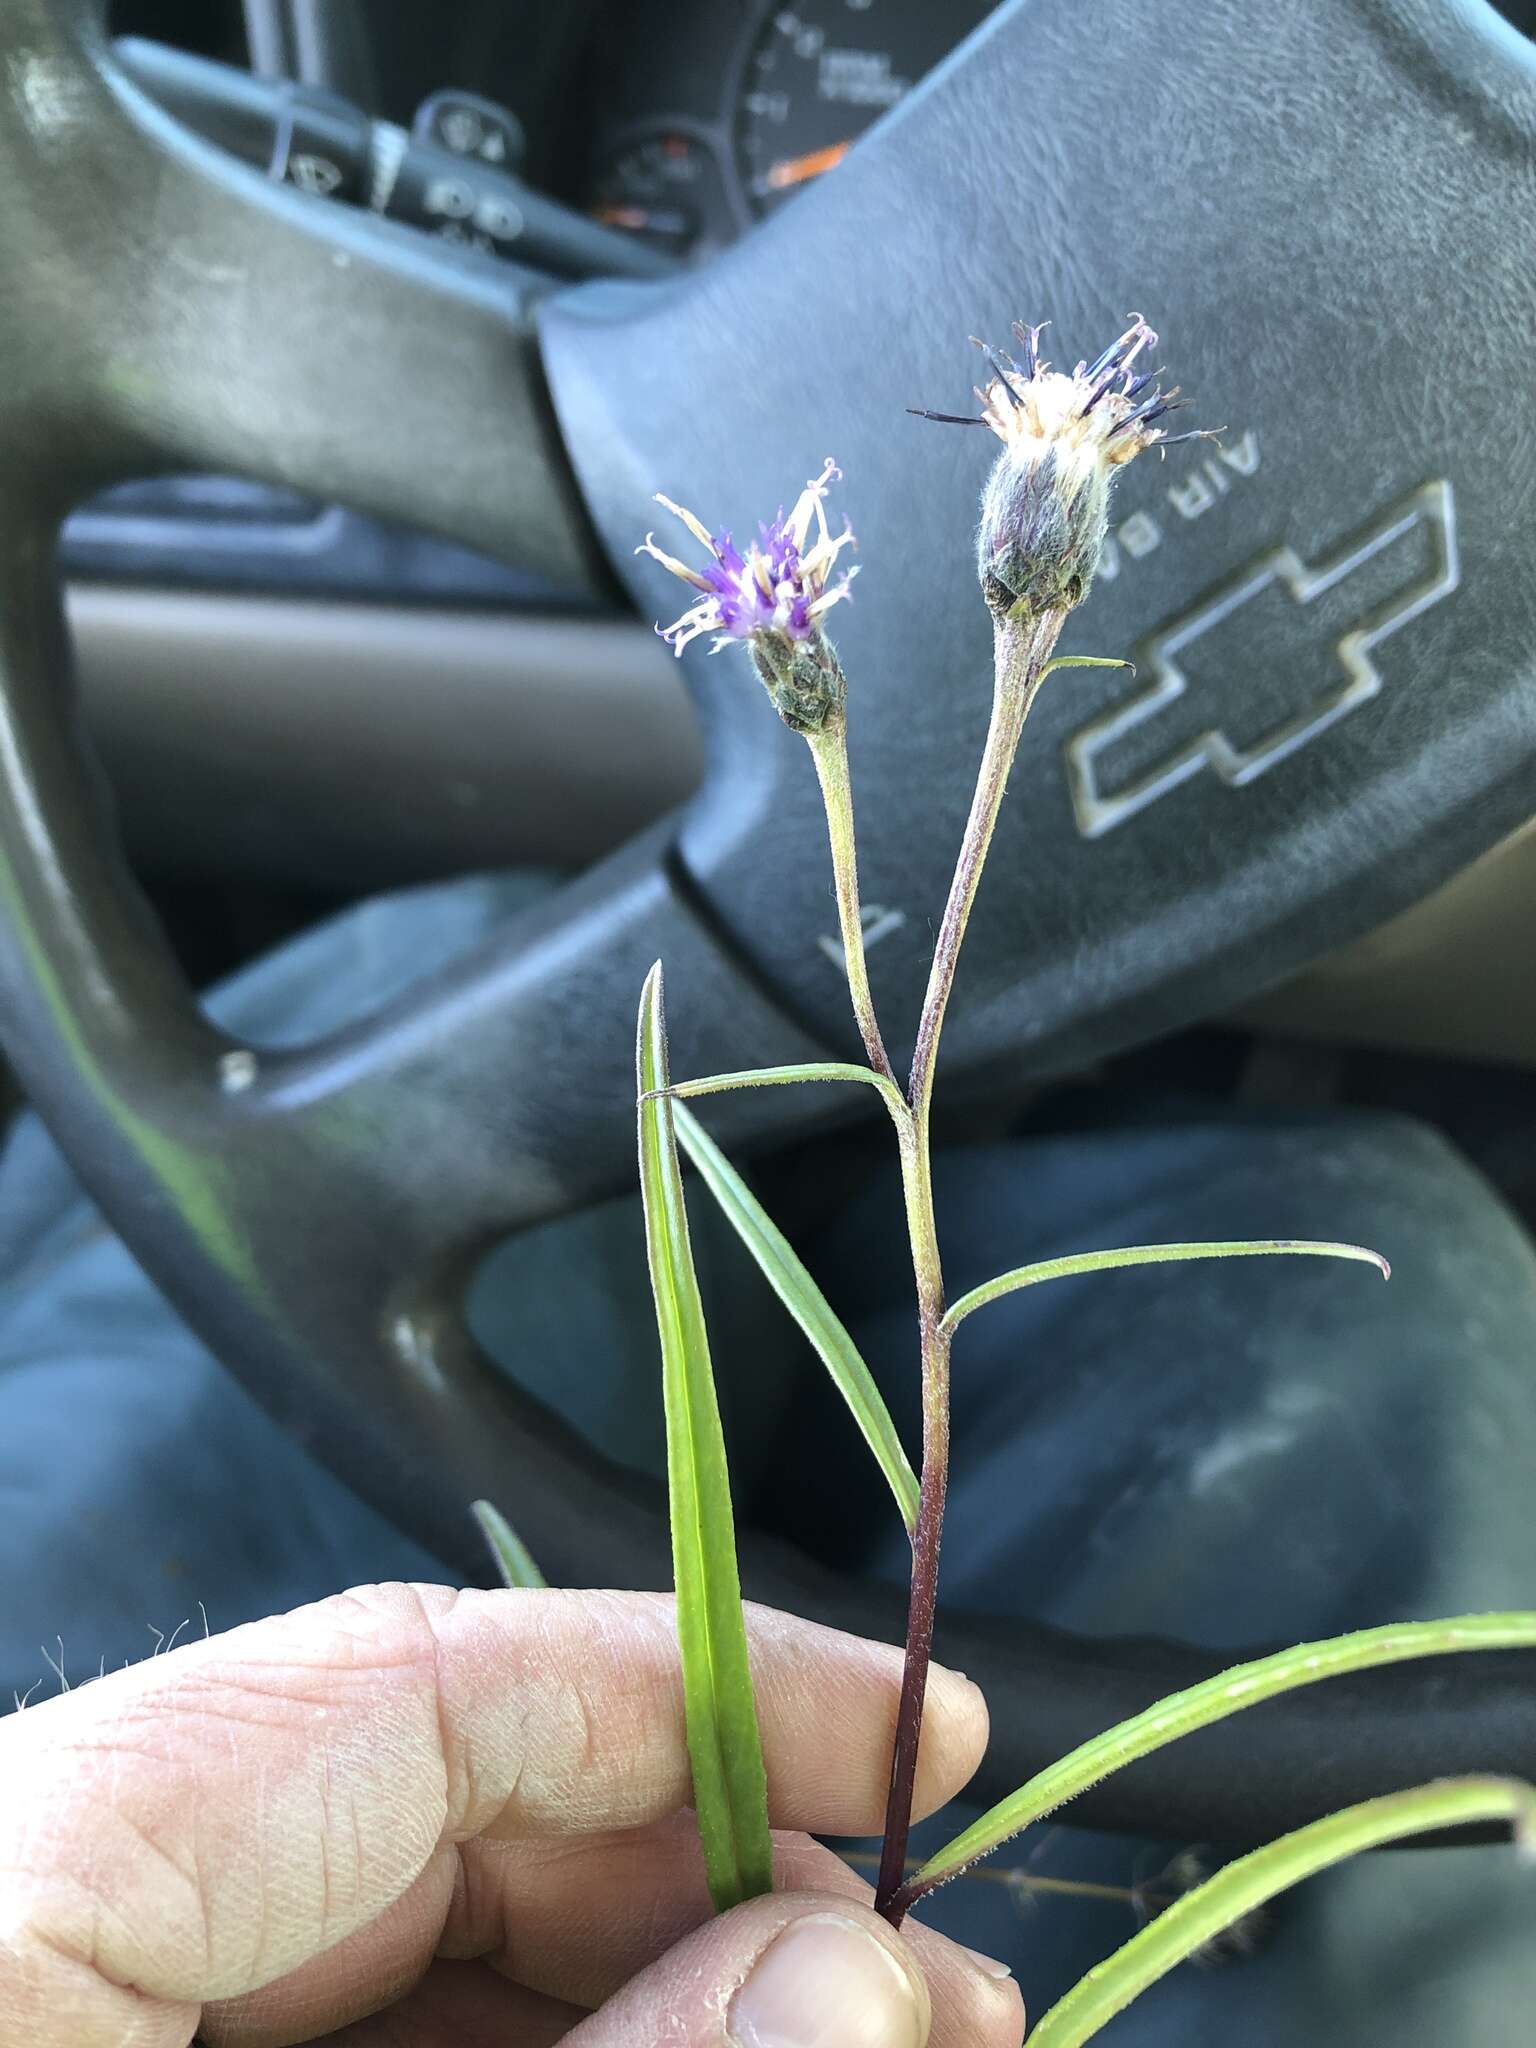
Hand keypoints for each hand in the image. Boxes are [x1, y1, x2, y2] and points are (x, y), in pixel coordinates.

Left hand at [0, 1583, 1023, 2044]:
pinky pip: (356, 2031)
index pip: (413, 1676)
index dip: (701, 1682)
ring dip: (665, 1995)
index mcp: (18, 1869)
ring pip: (416, 1938)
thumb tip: (860, 1976)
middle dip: (716, 1882)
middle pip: (437, 1810)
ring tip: (862, 2046)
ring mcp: (75, 1983)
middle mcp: (37, 1893)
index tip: (918, 1736)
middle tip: (931, 1988)